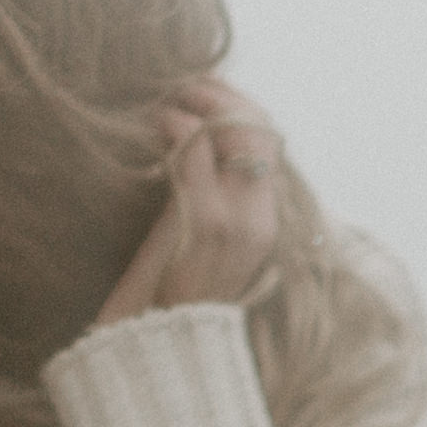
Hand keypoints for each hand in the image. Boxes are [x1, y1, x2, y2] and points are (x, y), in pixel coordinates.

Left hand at [91, 76, 286, 329]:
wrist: (166, 343)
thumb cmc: (175, 290)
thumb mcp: (201, 237)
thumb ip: (208, 194)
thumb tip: (192, 144)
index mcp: (266, 219)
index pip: (270, 139)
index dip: (238, 103)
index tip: (205, 87)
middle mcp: (261, 217)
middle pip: (259, 127)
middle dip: (221, 94)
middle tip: (183, 82)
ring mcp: (237, 220)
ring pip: (232, 131)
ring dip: (196, 103)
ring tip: (165, 98)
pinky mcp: (205, 223)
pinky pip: (197, 155)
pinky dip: (176, 127)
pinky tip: (157, 122)